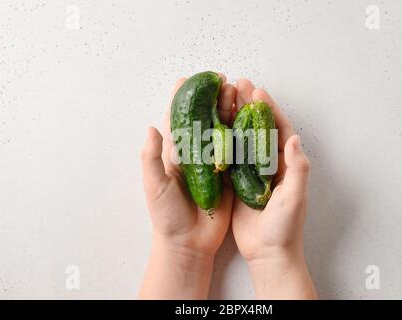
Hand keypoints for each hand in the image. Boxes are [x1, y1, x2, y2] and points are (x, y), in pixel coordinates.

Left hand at [139, 76, 235, 298]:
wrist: (189, 243)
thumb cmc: (167, 216)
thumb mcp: (154, 186)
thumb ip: (151, 158)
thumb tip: (151, 127)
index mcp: (175, 154)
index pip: (177, 120)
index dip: (183, 99)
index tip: (189, 80)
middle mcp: (196, 155)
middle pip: (205, 120)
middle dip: (212, 98)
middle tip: (221, 80)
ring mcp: (214, 164)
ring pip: (223, 131)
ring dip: (229, 110)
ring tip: (237, 92)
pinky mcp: (230, 175)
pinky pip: (238, 151)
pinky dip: (244, 134)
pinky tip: (250, 118)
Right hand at [231, 79, 317, 298]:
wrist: (268, 253)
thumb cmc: (285, 227)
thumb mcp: (294, 198)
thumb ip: (296, 169)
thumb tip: (294, 138)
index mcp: (286, 163)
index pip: (278, 128)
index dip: (268, 109)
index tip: (256, 91)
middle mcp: (269, 163)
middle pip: (258, 127)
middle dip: (249, 106)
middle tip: (236, 85)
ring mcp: (252, 171)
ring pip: (242, 138)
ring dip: (233, 118)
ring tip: (221, 99)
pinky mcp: (237, 182)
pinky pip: (229, 156)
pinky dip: (221, 141)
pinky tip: (210, 127)